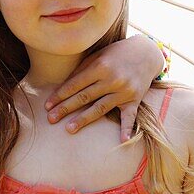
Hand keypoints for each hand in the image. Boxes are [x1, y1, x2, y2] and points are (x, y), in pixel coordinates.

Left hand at [44, 34, 162, 140]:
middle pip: (84, 97)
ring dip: (83, 120)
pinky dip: (127, 129)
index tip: (47, 106)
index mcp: (100, 66)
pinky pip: (129, 116)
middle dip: (66, 108)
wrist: (146, 53)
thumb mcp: (98, 55)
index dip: (60, 95)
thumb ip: (82, 70)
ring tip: (68, 129)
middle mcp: (112, 79)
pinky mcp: (134, 100)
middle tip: (51, 119)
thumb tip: (62, 87)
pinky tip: (122, 140)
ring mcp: (124, 91)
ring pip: (100, 108)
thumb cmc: (116, 53)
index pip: (75, 84)